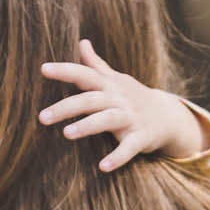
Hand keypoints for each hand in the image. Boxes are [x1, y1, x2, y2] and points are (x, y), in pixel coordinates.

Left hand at [39, 39, 209, 171]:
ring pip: (107, 120)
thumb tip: (82, 42)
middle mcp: (118, 98)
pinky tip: (102, 167)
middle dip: (66, 107)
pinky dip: (117, 157)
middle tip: (42, 117)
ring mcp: (131, 117)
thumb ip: (95, 64)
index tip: (43, 69)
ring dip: (87, 126)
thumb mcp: (116, 79)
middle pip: (90, 100)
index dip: (65, 70)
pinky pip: (129, 148)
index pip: (84, 74)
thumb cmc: (132, 97)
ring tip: (66, 134)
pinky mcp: (141, 137)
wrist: (168, 115)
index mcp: (109, 85)